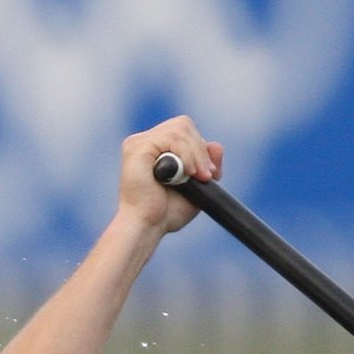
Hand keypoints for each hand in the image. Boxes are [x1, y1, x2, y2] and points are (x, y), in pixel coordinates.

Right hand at [119, 118, 221, 232]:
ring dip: (196, 154)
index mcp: (157, 148)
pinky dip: (185, 154)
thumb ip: (207, 166)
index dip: (201, 148)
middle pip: (184, 125)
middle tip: (205, 176)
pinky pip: (171, 138)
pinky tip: (186, 173)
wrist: (147, 227)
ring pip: (180, 130)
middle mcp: (146, 142)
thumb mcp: (196, 188)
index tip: (208, 174)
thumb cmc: (166, 214)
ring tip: (196, 177)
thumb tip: (216, 145)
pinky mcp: (136, 147)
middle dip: (201, 150)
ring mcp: (139, 142)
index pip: (185, 131)